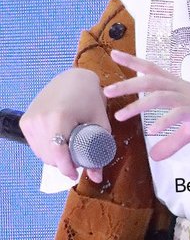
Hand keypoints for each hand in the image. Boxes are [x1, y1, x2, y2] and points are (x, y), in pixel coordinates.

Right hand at [20, 68, 109, 182]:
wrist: (73, 77)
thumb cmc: (90, 97)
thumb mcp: (99, 121)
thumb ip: (99, 150)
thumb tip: (97, 177)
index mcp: (58, 118)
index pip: (58, 156)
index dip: (68, 169)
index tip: (76, 174)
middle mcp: (40, 120)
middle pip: (50, 157)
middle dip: (63, 163)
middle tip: (77, 157)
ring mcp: (30, 120)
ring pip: (41, 153)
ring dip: (54, 156)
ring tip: (69, 147)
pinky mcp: (25, 120)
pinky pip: (35, 144)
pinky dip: (46, 147)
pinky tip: (58, 140)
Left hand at [104, 50, 189, 159]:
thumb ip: (172, 141)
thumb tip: (154, 155)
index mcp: (179, 87)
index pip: (152, 70)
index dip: (133, 62)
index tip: (114, 54)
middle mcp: (182, 88)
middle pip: (151, 80)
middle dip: (128, 83)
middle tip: (107, 90)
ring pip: (160, 94)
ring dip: (139, 104)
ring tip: (121, 115)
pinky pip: (179, 114)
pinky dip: (165, 121)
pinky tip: (153, 131)